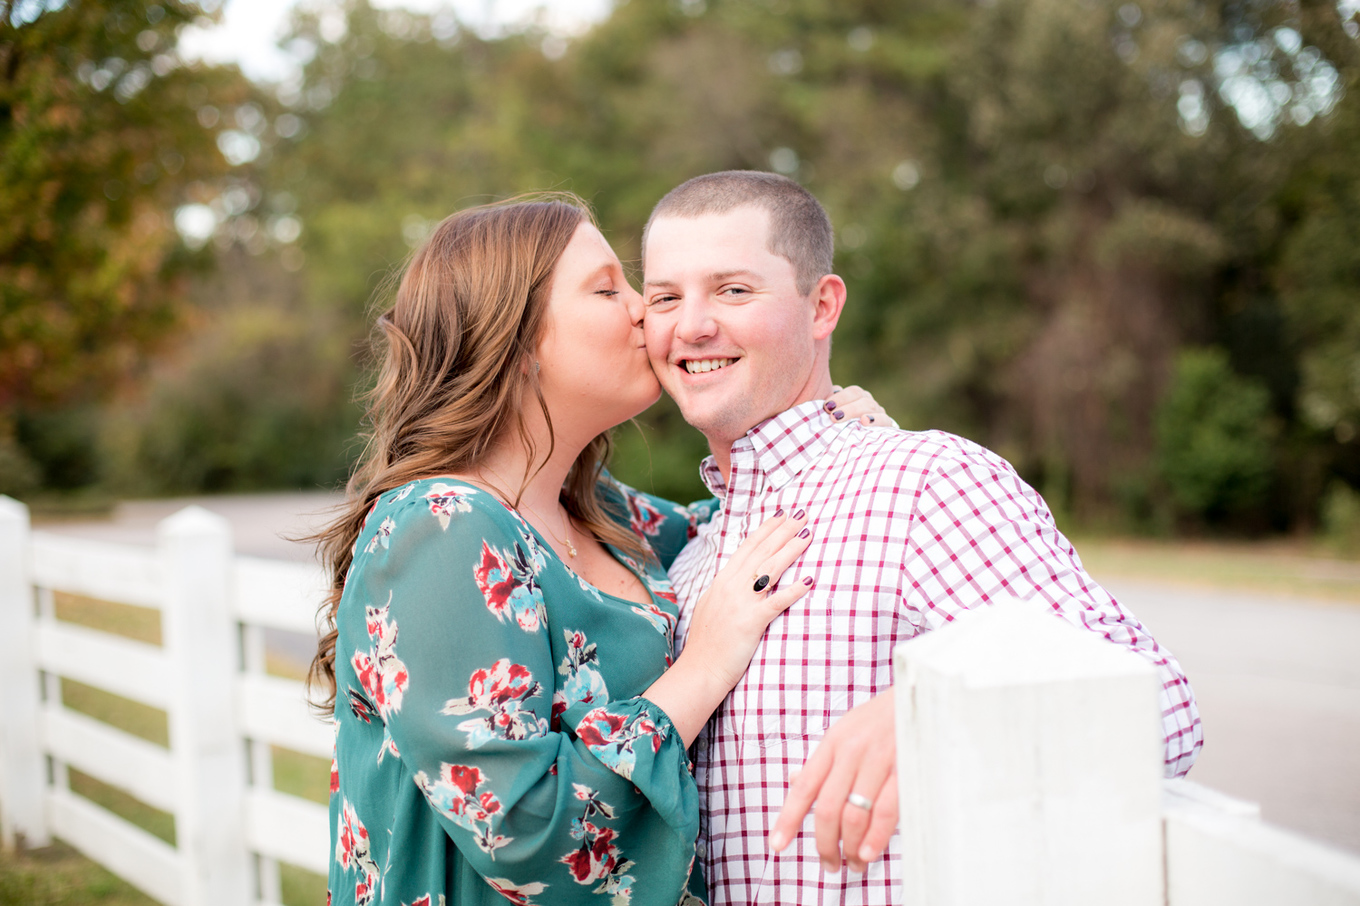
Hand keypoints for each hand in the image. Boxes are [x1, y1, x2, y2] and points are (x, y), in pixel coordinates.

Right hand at [683, 508, 813, 692]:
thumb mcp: (710, 605)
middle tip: (803, 514)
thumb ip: (725, 588)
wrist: (700, 670)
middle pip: (762, 551)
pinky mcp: (752, 622)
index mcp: (722, 581)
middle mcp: (731, 586)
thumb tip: (736, 576)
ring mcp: (741, 603)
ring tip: (808, 534)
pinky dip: (793, 590)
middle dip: (783, 530)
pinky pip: (776, 602)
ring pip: (770, 569)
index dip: (766, 528)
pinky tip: (809, 580)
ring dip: (791, 549)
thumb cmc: (707, 643)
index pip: (747, 547)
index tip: (781, 513)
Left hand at [770, 688, 898, 873]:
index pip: (804, 787)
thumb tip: (796, 781)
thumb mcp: (846, 730)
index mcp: (833, 742)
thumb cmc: (881, 717)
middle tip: (829, 864)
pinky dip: (876, 838)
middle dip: (824, 844)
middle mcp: (852, 752)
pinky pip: (886, 811)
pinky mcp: (905, 770)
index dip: (788, 819)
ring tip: (853, 865)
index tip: (777, 845)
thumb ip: (823, 759)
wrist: (921, 695)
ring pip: (854, 815)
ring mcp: (879, 761)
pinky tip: (869, 853)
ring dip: (851, 847)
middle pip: (827, 808)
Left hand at [825, 384, 898, 428]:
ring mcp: (878, 412)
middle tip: (833, 417)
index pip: (853, 391)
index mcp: (857, 396)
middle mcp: (869, 402)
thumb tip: (829, 397)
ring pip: (870, 406)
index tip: (827, 407)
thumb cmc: (838, 427)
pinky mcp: (886, 425)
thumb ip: (830, 405)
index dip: (840, 397)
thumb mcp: (833, 414)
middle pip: (861, 397)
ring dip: (855, 412)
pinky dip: (875, 420)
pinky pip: (884, 419)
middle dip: (846, 407)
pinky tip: (865, 422)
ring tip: (844, 419)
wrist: (858, 446)